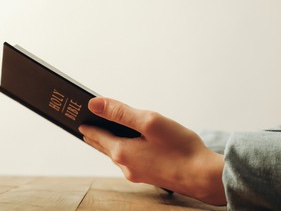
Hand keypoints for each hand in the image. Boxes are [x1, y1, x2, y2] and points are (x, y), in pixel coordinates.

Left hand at [79, 97, 225, 205]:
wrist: (204, 177)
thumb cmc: (180, 148)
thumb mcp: (149, 122)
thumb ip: (120, 112)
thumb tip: (94, 104)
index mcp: (122, 152)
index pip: (96, 135)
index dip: (86, 124)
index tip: (76, 117)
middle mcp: (126, 166)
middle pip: (103, 146)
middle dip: (94, 134)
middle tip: (84, 125)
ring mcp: (137, 173)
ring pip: (117, 153)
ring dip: (109, 142)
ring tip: (103, 131)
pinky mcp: (148, 175)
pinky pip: (129, 159)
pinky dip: (123, 148)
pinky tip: (129, 144)